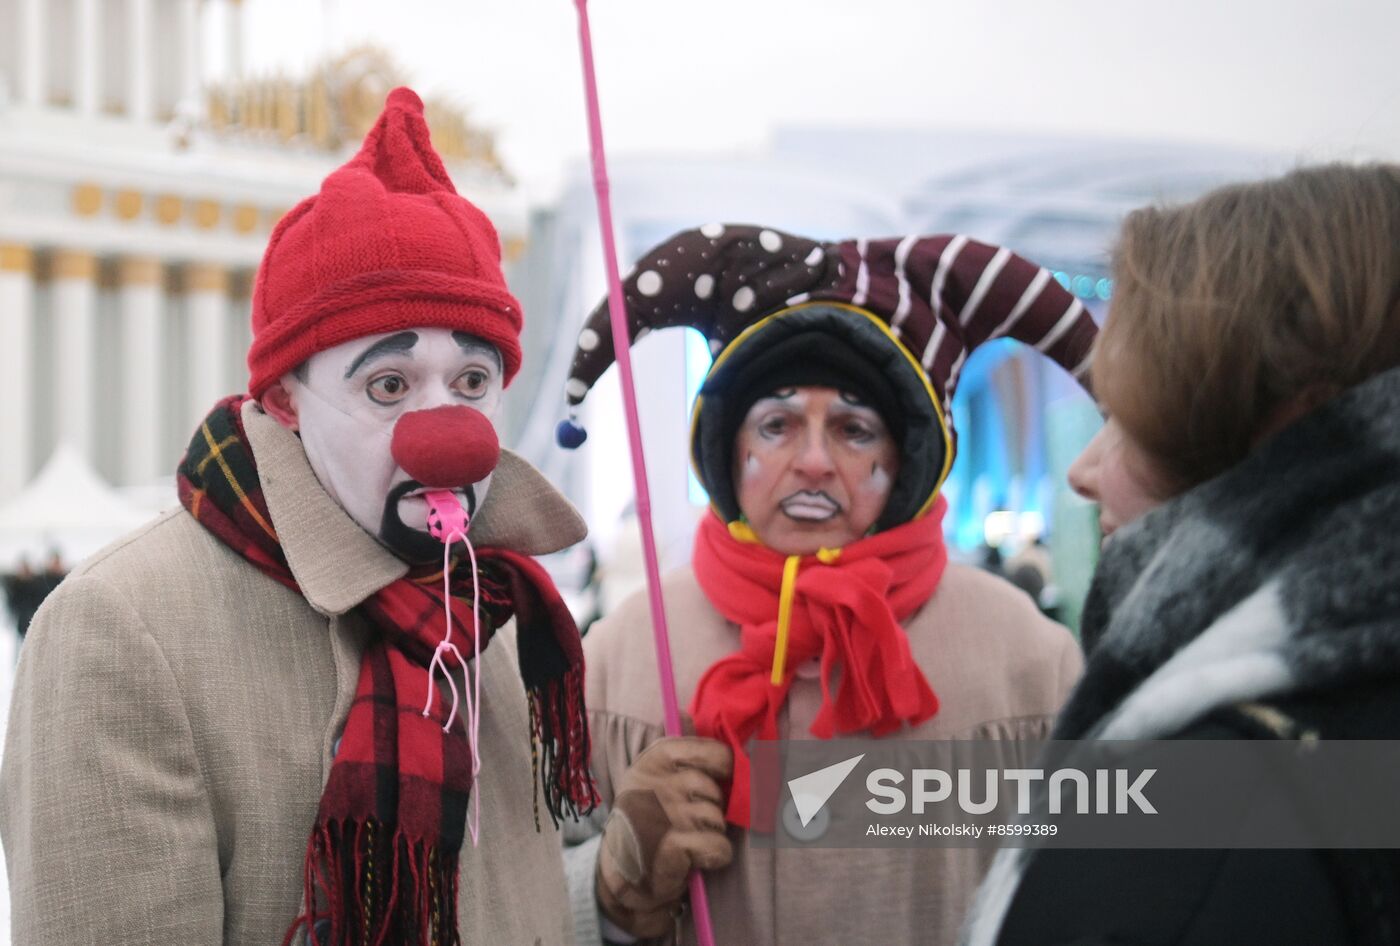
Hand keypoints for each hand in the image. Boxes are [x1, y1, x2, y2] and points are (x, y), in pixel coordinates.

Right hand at [596, 736, 733, 937]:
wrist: (623, 870)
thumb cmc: (650, 816)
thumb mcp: (656, 775)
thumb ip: (679, 748)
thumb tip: (687, 712)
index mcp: (656, 756)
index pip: (718, 755)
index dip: (726, 772)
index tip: (719, 782)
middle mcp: (655, 780)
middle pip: (717, 791)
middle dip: (713, 809)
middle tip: (690, 819)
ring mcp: (660, 813)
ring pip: (718, 820)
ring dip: (711, 834)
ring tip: (687, 838)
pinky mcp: (668, 846)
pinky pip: (719, 847)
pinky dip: (715, 856)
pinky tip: (696, 857)